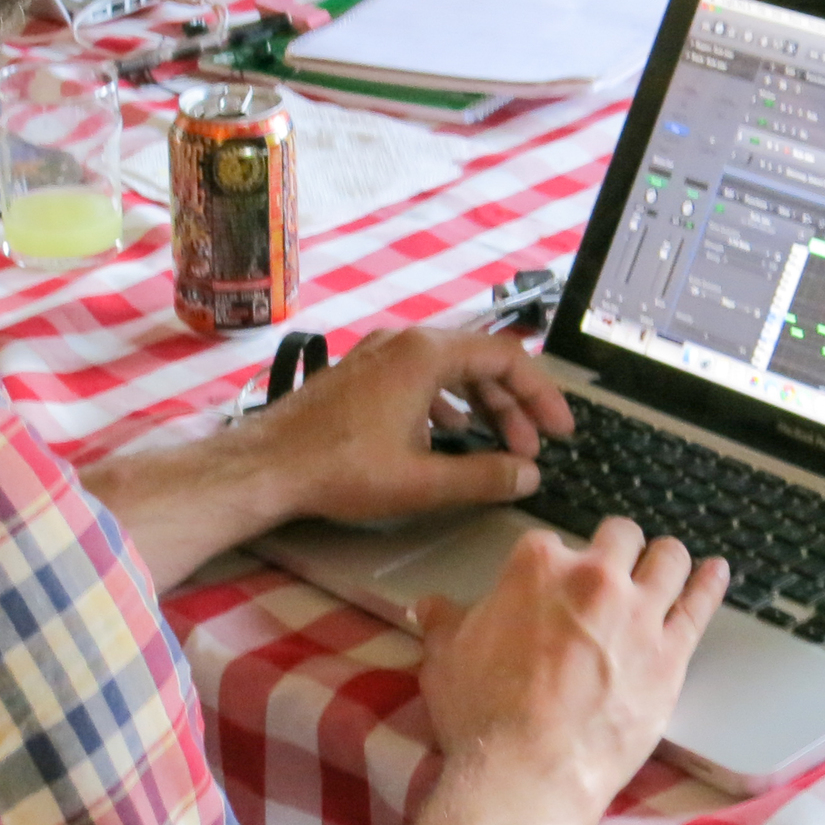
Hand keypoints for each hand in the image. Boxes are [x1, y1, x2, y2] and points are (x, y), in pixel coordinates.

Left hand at [247, 327, 574, 524]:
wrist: (264, 466)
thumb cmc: (338, 469)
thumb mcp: (422, 482)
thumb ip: (484, 477)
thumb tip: (529, 476)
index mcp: (426, 354)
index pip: (507, 359)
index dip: (542, 396)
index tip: (560, 432)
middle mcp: (404, 343)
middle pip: (481, 361)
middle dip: (514, 406)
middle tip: (532, 450)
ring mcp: (379, 355)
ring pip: (450, 370)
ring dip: (482, 406)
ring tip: (499, 448)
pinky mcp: (361, 374)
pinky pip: (421, 377)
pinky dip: (448, 404)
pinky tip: (449, 436)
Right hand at [414, 517, 725, 813]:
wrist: (530, 772)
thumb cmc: (483, 714)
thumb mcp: (445, 658)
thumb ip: (443, 623)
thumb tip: (427, 607)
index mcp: (536, 567)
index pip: (549, 542)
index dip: (549, 563)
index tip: (549, 583)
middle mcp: (595, 578)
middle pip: (619, 537)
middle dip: (616, 547)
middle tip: (613, 567)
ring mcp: (639, 614)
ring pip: (667, 559)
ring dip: (665, 558)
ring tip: (666, 562)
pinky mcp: (671, 655)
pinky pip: (700, 606)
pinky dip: (710, 583)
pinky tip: (716, 572)